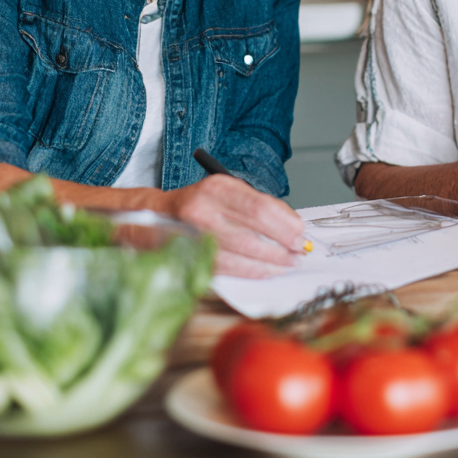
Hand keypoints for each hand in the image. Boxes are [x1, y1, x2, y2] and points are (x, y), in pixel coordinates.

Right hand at [160, 174, 306, 278]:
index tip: (300, 231)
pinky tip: (267, 270)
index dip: (284, 222)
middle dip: (282, 243)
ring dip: (272, 260)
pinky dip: (253, 270)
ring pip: (243, 251)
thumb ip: (257, 205)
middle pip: (253, 228)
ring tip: (287, 262)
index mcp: (217, 187)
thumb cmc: (200, 204)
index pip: (259, 205)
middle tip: (298, 250)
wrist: (157, 217)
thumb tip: (291, 223)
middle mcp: (204, 208)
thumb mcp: (227, 192)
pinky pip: (229, 267)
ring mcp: (196, 234)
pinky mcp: (192, 256)